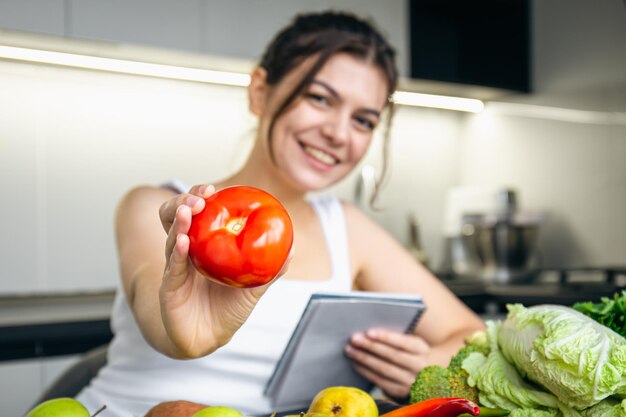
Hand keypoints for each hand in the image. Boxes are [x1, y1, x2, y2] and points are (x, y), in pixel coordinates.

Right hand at [157, 184, 289, 357]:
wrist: (210, 338)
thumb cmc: (229, 308)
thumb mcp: (253, 286)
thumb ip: (270, 267)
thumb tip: (293, 246)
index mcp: (203, 247)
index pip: (196, 215)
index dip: (199, 198)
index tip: (211, 188)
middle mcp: (185, 253)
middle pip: (177, 220)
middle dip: (184, 204)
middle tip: (199, 198)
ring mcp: (175, 269)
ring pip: (173, 241)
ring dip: (180, 224)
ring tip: (187, 211)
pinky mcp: (169, 289)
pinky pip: (173, 268)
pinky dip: (178, 254)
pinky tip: (184, 242)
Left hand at [345, 328, 430, 399]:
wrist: (424, 377)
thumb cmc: (409, 353)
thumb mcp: (410, 344)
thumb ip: (395, 339)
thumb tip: (368, 333)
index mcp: (422, 349)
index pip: (403, 342)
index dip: (386, 337)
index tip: (368, 332)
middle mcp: (420, 367)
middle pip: (392, 355)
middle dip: (370, 346)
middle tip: (354, 339)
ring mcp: (411, 382)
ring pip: (384, 369)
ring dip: (364, 358)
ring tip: (350, 350)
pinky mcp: (400, 392)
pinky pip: (380, 381)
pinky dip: (366, 372)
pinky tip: (355, 363)